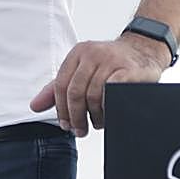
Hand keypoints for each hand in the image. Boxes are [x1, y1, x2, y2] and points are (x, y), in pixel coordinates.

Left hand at [28, 34, 170, 137]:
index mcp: (78, 53)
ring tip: (96, 122)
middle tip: (79, 129)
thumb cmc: (111, 63)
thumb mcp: (81, 69)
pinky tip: (109, 113)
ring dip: (93, 116)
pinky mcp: (128, 70)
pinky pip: (111, 92)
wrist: (145, 49)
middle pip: (75, 92)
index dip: (61, 109)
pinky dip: (108, 107)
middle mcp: (92, 54)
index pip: (61, 85)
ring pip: (93, 95)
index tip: (65, 124)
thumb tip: (35, 106)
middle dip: (75, 116)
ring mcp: (111, 61)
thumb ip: (57, 87)